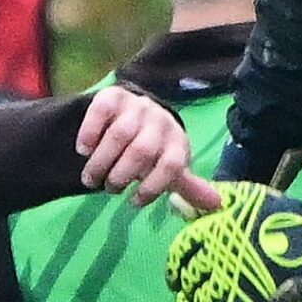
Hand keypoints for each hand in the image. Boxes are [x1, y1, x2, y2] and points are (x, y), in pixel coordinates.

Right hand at [76, 87, 209, 208]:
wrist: (133, 114)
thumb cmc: (153, 150)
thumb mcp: (170, 168)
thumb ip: (188, 188)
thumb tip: (218, 205)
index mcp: (177, 142)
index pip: (171, 165)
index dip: (152, 187)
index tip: (134, 203)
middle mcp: (161, 121)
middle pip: (142, 151)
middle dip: (121, 176)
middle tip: (109, 189)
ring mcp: (137, 106)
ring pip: (119, 135)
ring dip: (101, 162)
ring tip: (91, 178)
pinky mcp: (113, 96)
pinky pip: (100, 112)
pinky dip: (90, 133)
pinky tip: (83, 150)